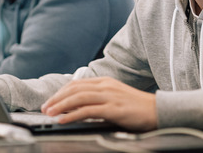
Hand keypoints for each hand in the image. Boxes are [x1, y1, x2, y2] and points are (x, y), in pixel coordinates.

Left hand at [41, 77, 156, 130]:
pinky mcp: (113, 109)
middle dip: (56, 98)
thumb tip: (77, 106)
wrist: (157, 110)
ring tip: (50, 113)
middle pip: (74, 89)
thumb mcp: (114, 98)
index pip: (76, 84)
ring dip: (61, 105)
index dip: (60, 92)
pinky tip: (63, 119)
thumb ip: (98, 99)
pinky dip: (72, 115)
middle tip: (45, 107)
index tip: (50, 100)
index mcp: (105, 82)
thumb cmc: (136, 107)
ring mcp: (109, 96)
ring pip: (78, 98)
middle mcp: (105, 86)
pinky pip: (88, 110)